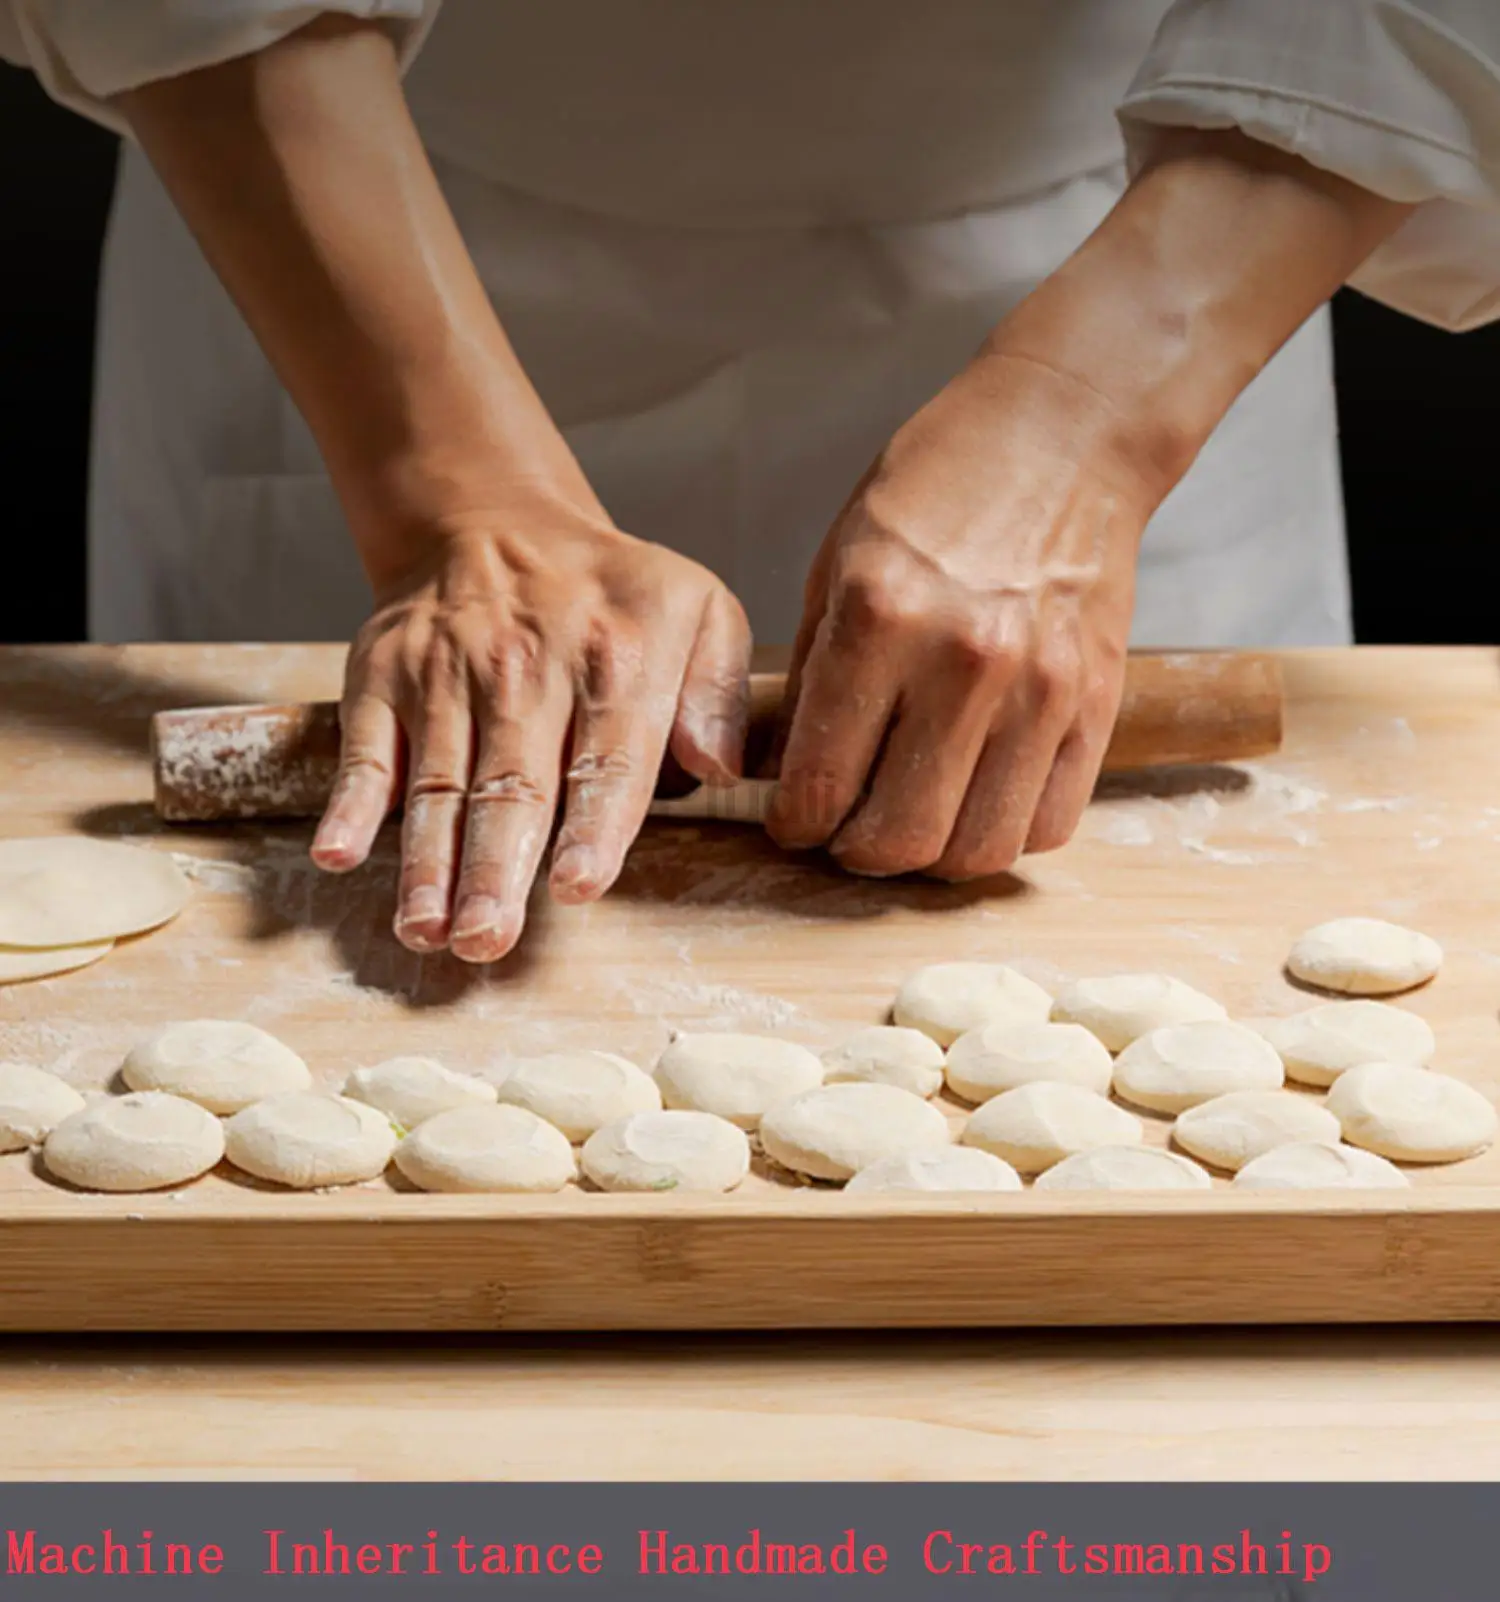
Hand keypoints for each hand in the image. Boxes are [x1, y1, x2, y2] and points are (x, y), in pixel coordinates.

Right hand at [310, 497, 750, 960]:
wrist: (492, 521)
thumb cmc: (610, 594)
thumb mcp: (698, 608)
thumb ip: (718, 691)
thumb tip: (717, 766)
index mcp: (618, 657)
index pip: (607, 755)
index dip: (593, 825)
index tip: (577, 886)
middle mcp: (527, 667)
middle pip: (512, 784)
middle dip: (496, 869)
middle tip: (487, 940)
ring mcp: (448, 674)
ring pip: (440, 783)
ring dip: (429, 863)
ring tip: (428, 930)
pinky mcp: (384, 679)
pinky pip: (366, 748)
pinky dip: (350, 802)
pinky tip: (339, 853)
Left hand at [768, 349, 1148, 879]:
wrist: (1062, 438)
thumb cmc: (935, 490)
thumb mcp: (837, 564)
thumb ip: (813, 678)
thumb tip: (790, 776)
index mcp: (880, 618)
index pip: (823, 782)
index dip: (794, 825)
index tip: (791, 823)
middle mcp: (963, 662)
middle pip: (901, 837)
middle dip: (855, 855)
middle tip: (845, 836)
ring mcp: (1041, 690)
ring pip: (977, 850)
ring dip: (930, 860)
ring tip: (910, 824)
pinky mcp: (1096, 706)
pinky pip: (1046, 825)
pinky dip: (1002, 836)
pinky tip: (974, 802)